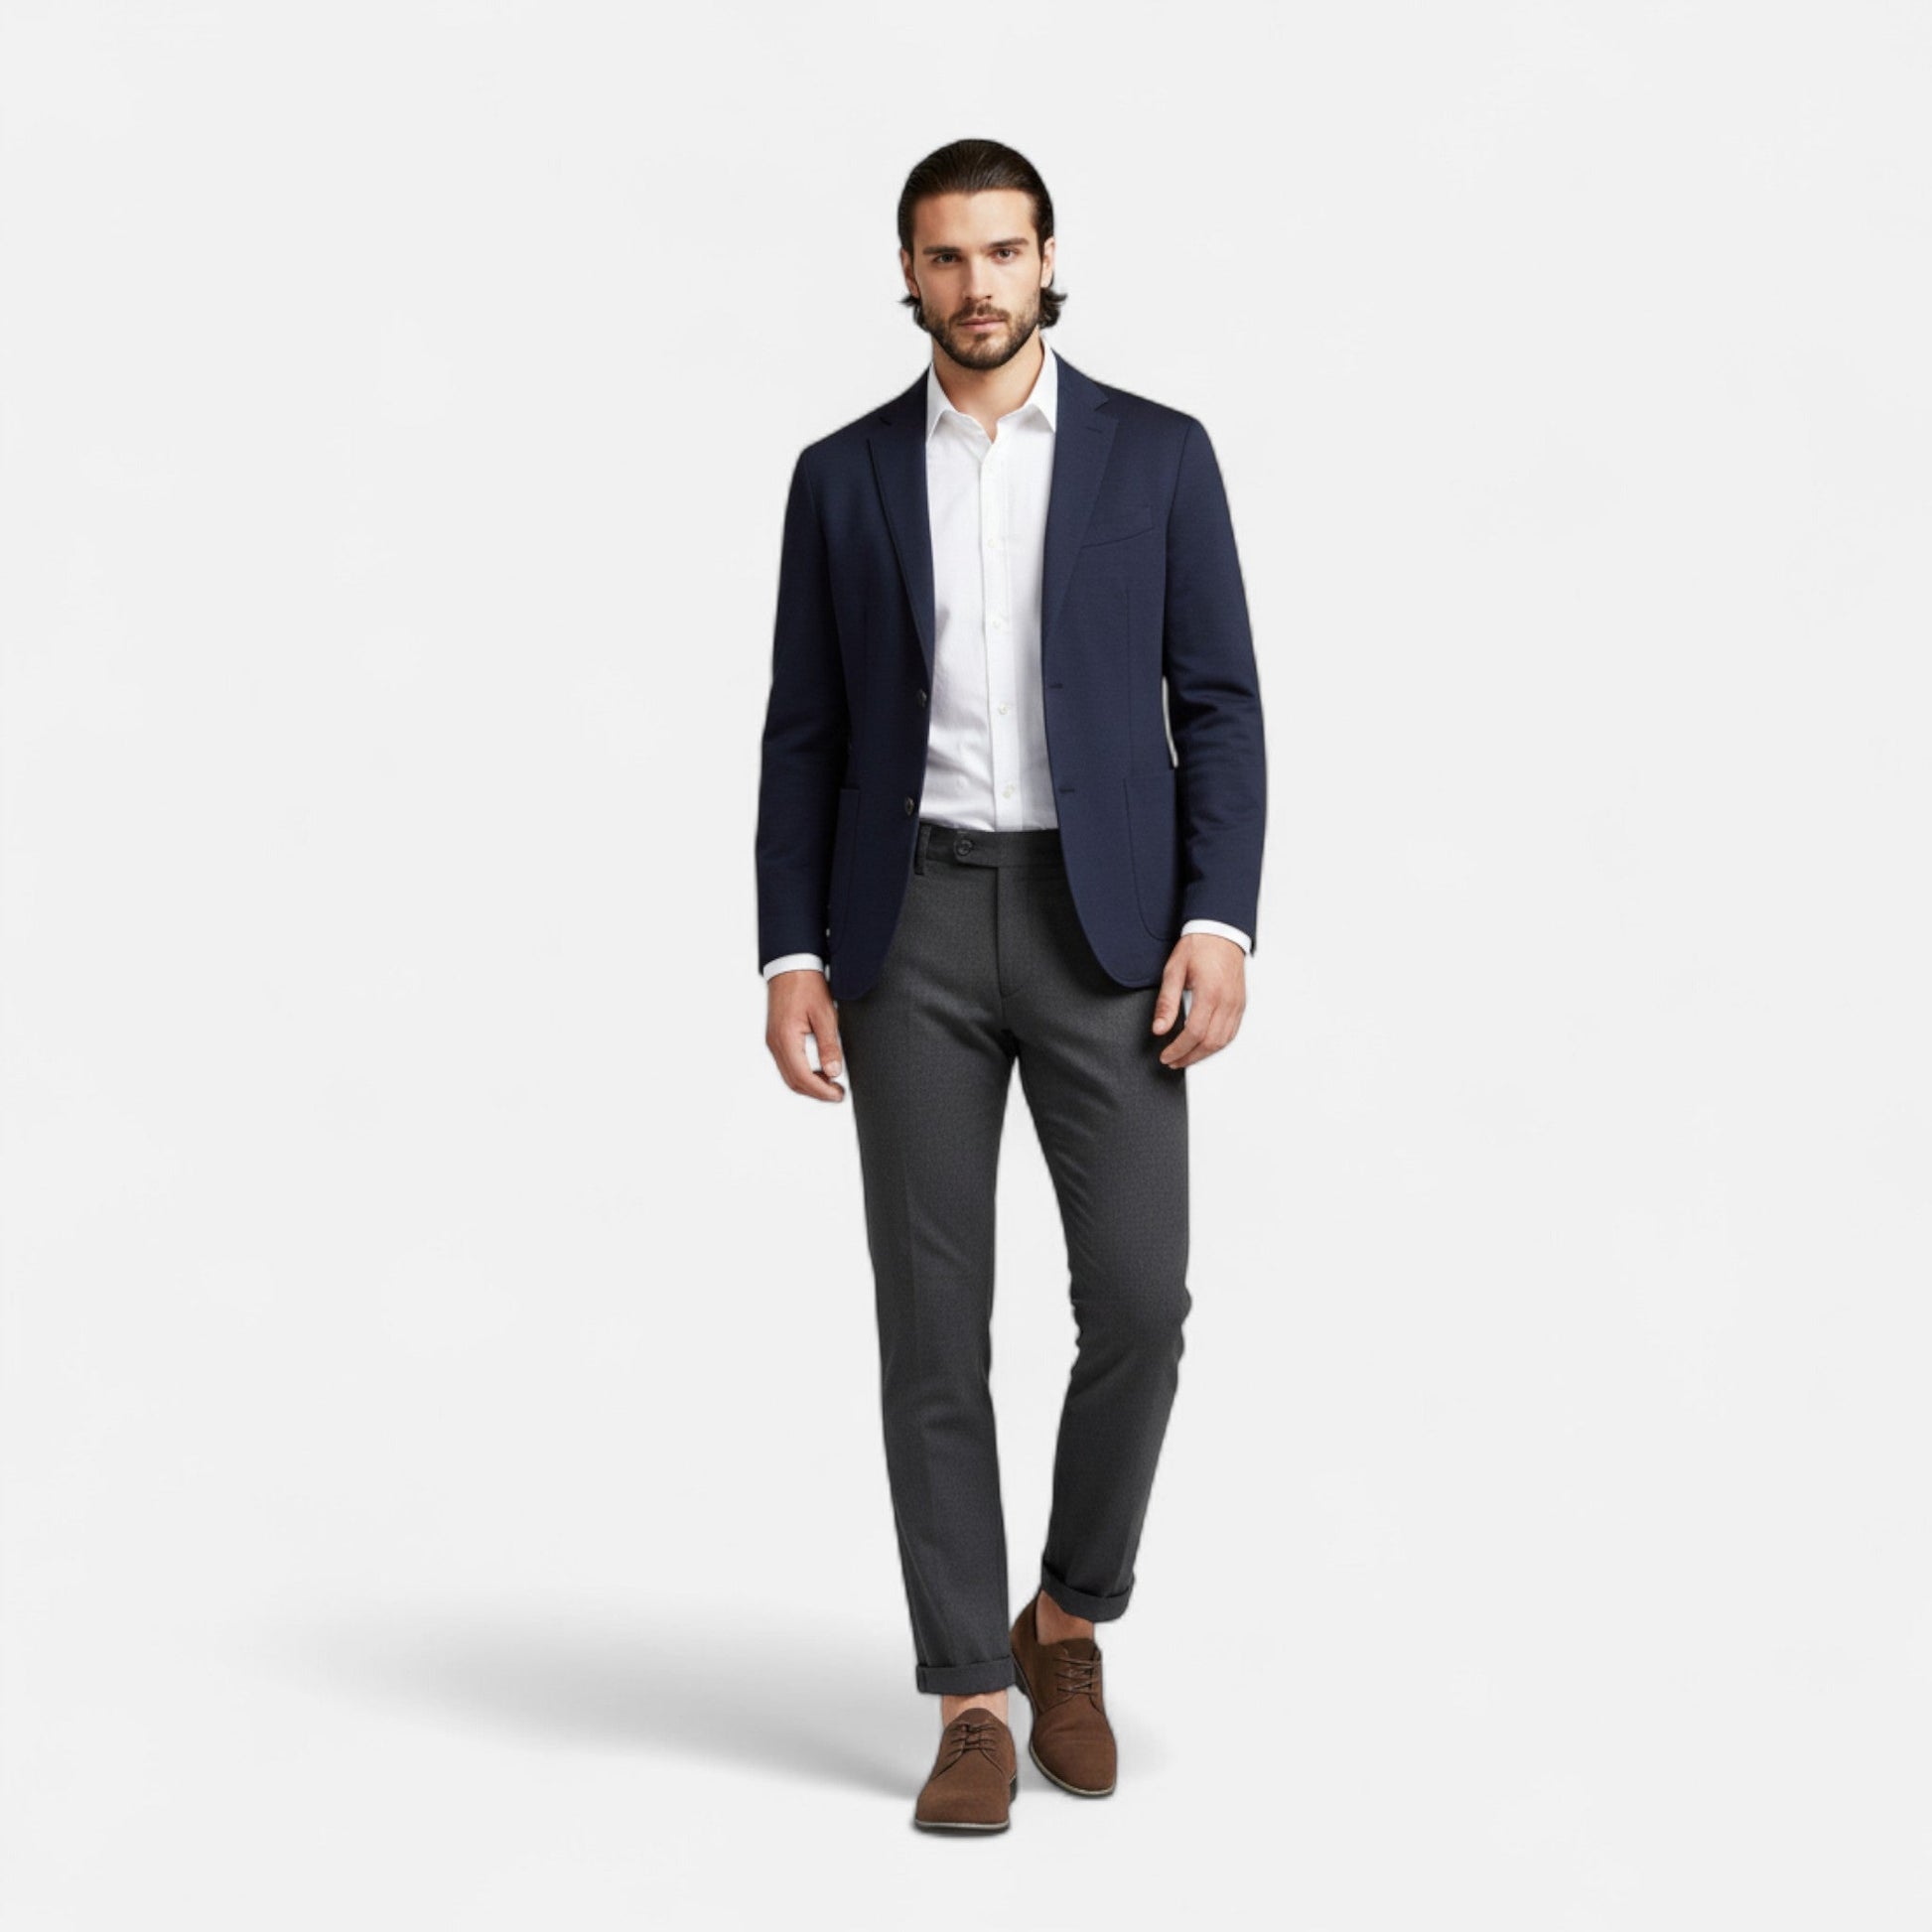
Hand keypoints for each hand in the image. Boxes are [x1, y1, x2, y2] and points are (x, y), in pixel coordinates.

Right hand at [766, 970, 845, 1101]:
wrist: (791, 965)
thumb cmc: (807, 984)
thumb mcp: (825, 1015)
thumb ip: (829, 1046)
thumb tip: (833, 1071)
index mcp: (786, 1038)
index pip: (802, 1077)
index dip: (821, 1091)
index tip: (838, 1094)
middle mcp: (775, 1043)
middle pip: (793, 1081)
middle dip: (816, 1092)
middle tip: (837, 1093)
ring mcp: (773, 1041)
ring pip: (789, 1075)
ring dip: (809, 1084)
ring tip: (831, 1083)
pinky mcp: (776, 1037)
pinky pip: (787, 1064)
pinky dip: (802, 1073)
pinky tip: (818, 1070)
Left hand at [1152, 933, 1246, 1068]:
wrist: (1220, 932)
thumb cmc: (1198, 947)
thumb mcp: (1173, 971)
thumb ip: (1166, 1002)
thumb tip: (1159, 1028)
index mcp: (1210, 993)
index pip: (1194, 1033)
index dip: (1178, 1049)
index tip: (1166, 1056)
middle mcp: (1227, 1001)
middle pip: (1210, 1042)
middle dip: (1189, 1057)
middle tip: (1173, 1061)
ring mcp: (1236, 1004)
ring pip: (1223, 1041)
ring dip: (1203, 1054)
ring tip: (1185, 1057)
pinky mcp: (1240, 1004)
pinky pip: (1231, 1032)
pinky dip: (1217, 1044)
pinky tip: (1204, 1046)